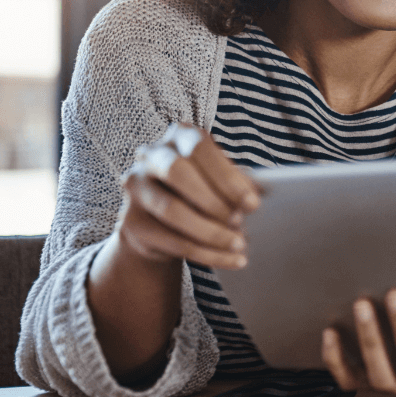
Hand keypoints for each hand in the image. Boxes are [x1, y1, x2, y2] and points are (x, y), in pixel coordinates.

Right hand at [115, 123, 260, 269]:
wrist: (162, 219)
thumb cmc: (202, 190)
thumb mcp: (220, 179)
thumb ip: (238, 181)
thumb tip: (264, 192)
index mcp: (178, 135)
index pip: (200, 148)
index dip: (227, 176)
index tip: (253, 203)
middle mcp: (151, 155)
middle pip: (178, 174)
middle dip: (213, 201)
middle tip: (241, 222)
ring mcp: (136, 188)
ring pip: (172, 211)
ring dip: (211, 232)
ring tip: (239, 245)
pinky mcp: (131, 222)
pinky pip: (172, 241)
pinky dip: (207, 254)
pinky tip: (231, 260)